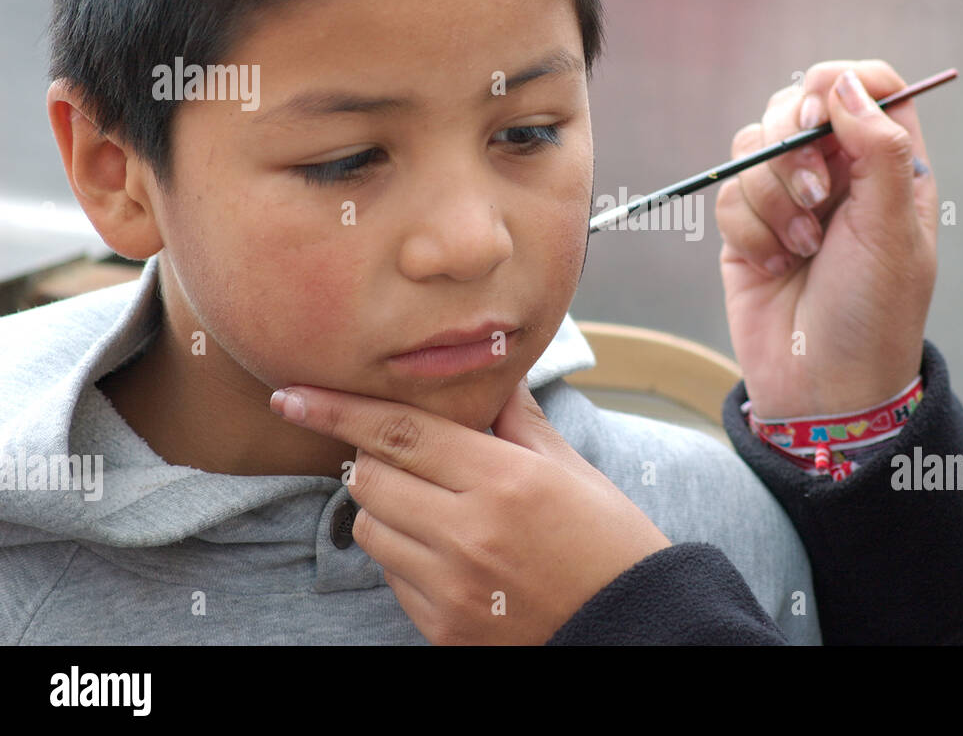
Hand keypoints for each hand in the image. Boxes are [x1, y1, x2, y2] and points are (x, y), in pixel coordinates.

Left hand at [269, 379, 671, 643]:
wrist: (632, 625)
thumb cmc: (607, 539)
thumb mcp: (570, 468)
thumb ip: (516, 420)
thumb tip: (490, 375)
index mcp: (504, 480)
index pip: (399, 431)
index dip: (337, 409)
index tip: (292, 395)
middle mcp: (469, 531)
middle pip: (370, 478)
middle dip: (373, 458)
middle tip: (406, 456)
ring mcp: (451, 585)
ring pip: (371, 527)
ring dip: (387, 508)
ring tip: (435, 507)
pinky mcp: (443, 626)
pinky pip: (392, 576)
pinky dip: (406, 554)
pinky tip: (449, 551)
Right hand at [716, 60, 938, 417]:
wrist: (823, 389)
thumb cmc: (875, 313)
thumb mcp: (895, 230)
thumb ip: (879, 147)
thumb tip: (845, 82)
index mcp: (890, 163)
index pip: (870, 83)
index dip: (840, 85)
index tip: (823, 118)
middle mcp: (838, 171)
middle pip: (796, 103)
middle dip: (793, 150)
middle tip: (813, 200)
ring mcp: (788, 195)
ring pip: (753, 145)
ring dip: (771, 197)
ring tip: (801, 249)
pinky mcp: (747, 226)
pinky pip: (728, 191)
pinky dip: (748, 229)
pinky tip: (774, 266)